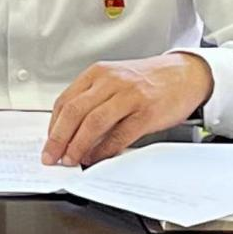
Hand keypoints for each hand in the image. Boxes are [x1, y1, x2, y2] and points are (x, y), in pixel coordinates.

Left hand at [41, 52, 212, 166]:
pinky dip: (105, 150)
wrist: (184, 74)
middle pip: (75, 112)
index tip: (48, 144)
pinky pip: (119, 135)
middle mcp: (110, 81)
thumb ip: (93, 100)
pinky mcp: (145, 112)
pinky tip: (97, 159)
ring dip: (78, 146)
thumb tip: (69, 131)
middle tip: (52, 157)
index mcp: (98, 73)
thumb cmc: (147, 80)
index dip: (53, 126)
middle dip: (59, 138)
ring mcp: (128, 96)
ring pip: (93, 123)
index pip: (65, 100)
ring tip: (72, 160)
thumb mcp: (114, 81)